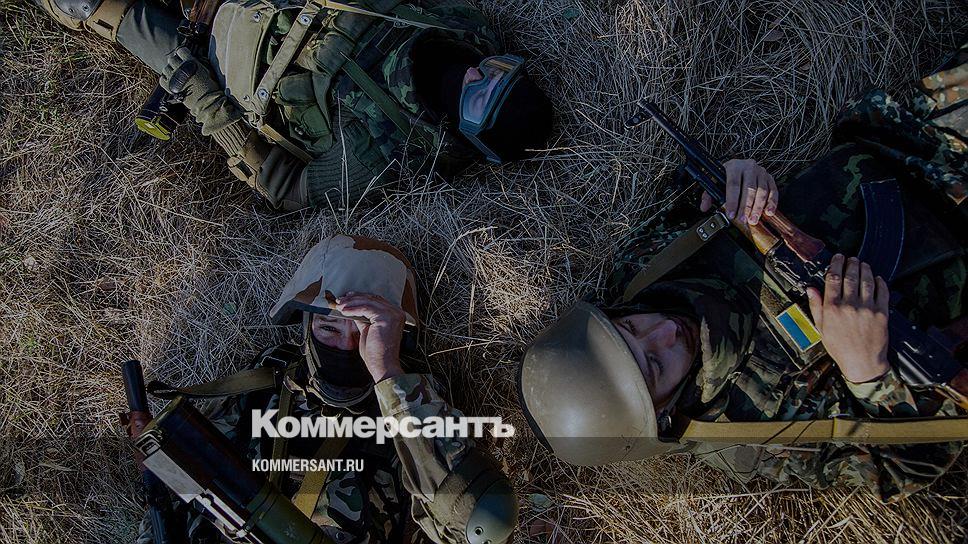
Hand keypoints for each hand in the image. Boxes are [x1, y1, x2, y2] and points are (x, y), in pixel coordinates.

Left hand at [159, 47, 223, 113]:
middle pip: (172, 59)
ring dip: (171, 71)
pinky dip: (165, 79)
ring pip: (166, 68)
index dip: (183, 54)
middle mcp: (180, 68)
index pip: (180, 51)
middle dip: (176, 62)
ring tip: (177, 76)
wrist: (206, 102)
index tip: (185, 57)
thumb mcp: (207, 70)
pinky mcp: (169, 87)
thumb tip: (192, 57)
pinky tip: (172, 81)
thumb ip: (198, 62)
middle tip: (181, 68)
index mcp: (190, 62)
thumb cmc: (209, 87)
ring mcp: (173, 77)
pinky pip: (162, 79)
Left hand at [335, 292, 405, 381]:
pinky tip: (344, 311)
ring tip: (340, 305)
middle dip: (354, 298)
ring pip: (368, 301)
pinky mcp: (386, 317)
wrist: (383, 365)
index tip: (347, 297)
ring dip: (351, 302)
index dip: (360, 297)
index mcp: (395, 315)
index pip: (376, 300)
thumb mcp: (367, 330)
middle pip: (372, 298)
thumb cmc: (376, 353)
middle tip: (340, 300)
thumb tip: (353, 310)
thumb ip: (363, 319)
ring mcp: (393, 314)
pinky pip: (366, 308)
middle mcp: (396, 312)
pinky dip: (353, 309)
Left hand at [701, 159, 777, 224]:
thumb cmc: (728, 175)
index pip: (733, 185)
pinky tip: (769, 212)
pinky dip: (772, 203)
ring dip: (758, 207)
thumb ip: (708, 194)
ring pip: (762, 191)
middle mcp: (749, 167)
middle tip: (743, 219)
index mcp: (733, 166)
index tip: (731, 214)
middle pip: (749, 189)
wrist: (740, 166)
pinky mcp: (770, 178)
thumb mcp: (715, 181)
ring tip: (753, 219)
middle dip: (746, 207)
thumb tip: (704, 207)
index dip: (732, 201)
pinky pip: (773, 190)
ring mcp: (761, 172)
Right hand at [807, 254, 889, 382]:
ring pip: (866, 280)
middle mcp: (849, 305)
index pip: (833, 278)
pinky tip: (877, 278)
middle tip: (850, 258)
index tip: (837, 258)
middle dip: (850, 263)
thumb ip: (816, 306)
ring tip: (862, 264)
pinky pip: (882, 292)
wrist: (862, 363)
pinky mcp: (882, 313)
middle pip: (850, 276)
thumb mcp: (821, 328)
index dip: (835, 264)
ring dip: (865, 269)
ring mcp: (867, 308)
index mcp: (832, 308)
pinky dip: (880, 282)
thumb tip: (810, 289)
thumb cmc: (840, 347)